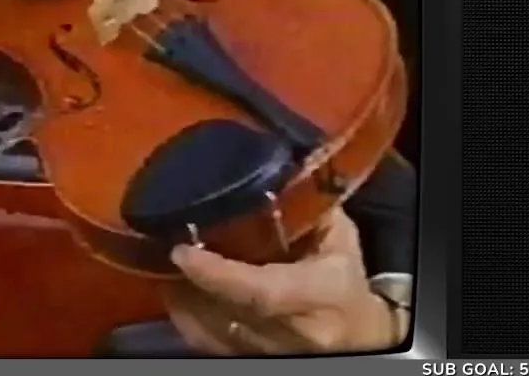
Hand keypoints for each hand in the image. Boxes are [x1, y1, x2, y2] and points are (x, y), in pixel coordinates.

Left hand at [162, 208, 399, 354]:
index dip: (217, 274)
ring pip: (209, 330)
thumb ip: (306, 207)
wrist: (359, 336)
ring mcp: (270, 355)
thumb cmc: (344, 278)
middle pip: (228, 312)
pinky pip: (204, 343)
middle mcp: (296, 333)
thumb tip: (272, 171)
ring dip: (183, 296)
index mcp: (322, 293)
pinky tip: (178, 289)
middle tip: (169, 249)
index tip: (182, 251)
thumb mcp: (339, 237)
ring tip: (169, 265)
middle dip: (191, 281)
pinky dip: (186, 315)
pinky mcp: (248, 363)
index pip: (262, 291)